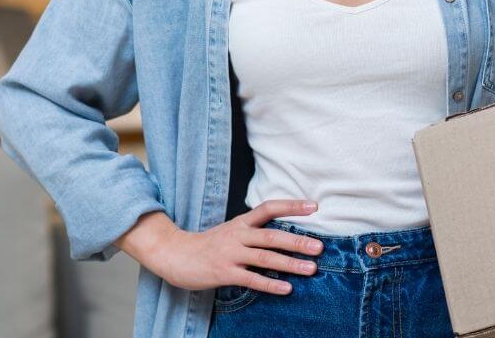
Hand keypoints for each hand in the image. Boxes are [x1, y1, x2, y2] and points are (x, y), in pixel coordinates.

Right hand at [142, 199, 325, 294]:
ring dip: (290, 264)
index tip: (314, 206)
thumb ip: (255, 231)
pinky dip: (270, 284)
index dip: (292, 206)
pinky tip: (287, 289)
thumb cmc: (209, 244)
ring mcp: (230, 254)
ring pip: (265, 257)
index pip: (269, 208)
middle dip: (297, 241)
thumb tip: (286, 233)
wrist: (174, 254)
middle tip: (320, 247)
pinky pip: (251, 279)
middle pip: (271, 235)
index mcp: (241, 222)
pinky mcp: (223, 273)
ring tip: (311, 268)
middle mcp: (237, 235)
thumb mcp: (232, 230)